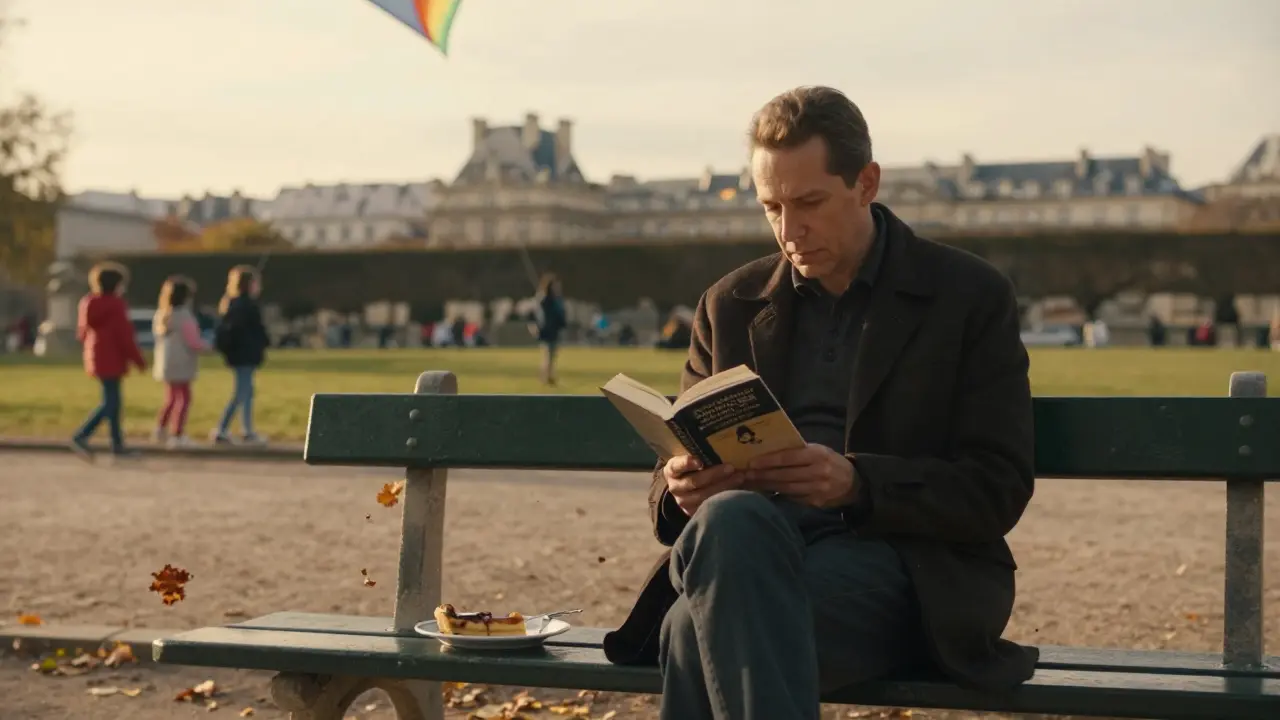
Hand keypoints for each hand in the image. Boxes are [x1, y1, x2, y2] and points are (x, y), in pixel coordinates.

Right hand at [663, 455, 742, 516]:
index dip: (687, 463)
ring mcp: (684, 502)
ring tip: (740, 478)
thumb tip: (720, 441)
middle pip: (694, 482)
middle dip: (714, 474)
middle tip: (731, 467)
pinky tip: (737, 491)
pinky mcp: (693, 513)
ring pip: (704, 496)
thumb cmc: (692, 468)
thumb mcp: (691, 459)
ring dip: (723, 486)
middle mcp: (675, 487)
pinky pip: (710, 506)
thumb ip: (700, 453)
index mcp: (672, 470)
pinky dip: (724, 498)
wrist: (685, 489)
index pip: (676, 466)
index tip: (700, 461)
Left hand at [743, 443, 858, 508]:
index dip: (769, 461)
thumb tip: (769, 450)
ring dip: (766, 486)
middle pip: (784, 475)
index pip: (788, 458)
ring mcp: (817, 490)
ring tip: (750, 483)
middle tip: (745, 475)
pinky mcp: (815, 502)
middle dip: (762, 475)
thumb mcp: (819, 450)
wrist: (852, 483)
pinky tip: (764, 492)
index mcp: (818, 455)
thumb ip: (799, 450)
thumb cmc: (830, 461)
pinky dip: (777, 495)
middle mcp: (818, 472)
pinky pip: (792, 497)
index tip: (752, 462)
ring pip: (786, 488)